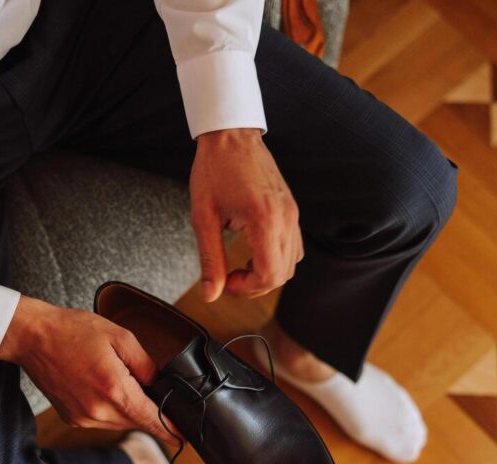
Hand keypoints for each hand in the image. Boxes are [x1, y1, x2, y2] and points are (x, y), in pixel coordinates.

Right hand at [0, 296, 173, 444]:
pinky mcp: (72, 418)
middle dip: (149, 411)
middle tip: (153, 391)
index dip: (171, 430)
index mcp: (113, 389)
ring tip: (119, 380)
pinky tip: (102, 386)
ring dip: (128, 408)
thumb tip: (161, 385)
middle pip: (137, 422)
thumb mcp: (120, 337)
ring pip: (120, 422)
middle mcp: (98, 411)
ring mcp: (83, 418)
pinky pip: (102, 420)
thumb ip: (146, 365)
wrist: (33, 337)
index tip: (184, 437)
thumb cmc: (73, 331)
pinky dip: (110, 408)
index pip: (151, 419)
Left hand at [190, 128, 302, 301]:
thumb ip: (210, 259)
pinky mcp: (291, 209)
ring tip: (240, 265)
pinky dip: (275, 258)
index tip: (225, 281)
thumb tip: (210, 294)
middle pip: (282, 275)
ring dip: (266, 273)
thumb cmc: (214, 170)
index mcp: (265, 220)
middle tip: (228, 276)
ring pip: (291, 264)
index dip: (246, 289)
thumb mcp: (204, 217)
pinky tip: (252, 251)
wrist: (231, 135)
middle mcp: (285, 218)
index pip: (270, 276)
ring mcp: (292, 213)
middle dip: (255, 285)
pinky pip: (293, 246)